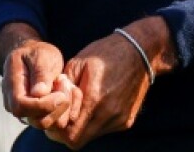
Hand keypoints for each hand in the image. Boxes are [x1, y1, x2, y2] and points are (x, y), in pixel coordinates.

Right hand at [0, 26, 80, 132]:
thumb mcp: (41, 55)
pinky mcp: (33, 114)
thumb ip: (40, 73)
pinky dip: (61, 110)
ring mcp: (22, 111)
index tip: (61, 94)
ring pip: (43, 123)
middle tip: (67, 85)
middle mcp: (12, 102)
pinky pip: (48, 120)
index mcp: (11, 85)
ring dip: (60, 108)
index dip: (43, 105)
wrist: (32, 56)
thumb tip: (39, 93)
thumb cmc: (37, 53)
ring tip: (65, 85)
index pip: (21, 106)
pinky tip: (64, 92)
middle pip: (34, 119)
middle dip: (56, 107)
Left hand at [46, 17, 170, 148]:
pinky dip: (94, 122)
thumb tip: (53, 104)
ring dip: (80, 127)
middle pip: (77, 141)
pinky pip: (103, 130)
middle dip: (65, 131)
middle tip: (63, 114)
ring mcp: (120, 119)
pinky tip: (96, 105)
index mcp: (95, 98)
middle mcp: (110, 113)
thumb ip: (62, 87)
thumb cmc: (107, 53)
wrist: (140, 51)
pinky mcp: (127, 120)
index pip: (68, 133)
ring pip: (90, 136)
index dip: (56, 128)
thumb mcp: (78, 62)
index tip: (55, 114)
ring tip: (81, 106)